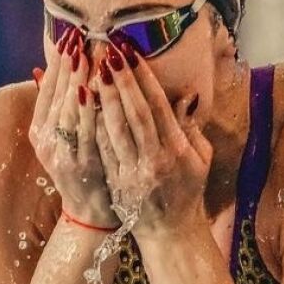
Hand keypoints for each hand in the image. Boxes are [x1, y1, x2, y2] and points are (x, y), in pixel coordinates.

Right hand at [29, 29, 119, 229]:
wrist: (90, 214)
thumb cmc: (83, 170)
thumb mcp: (63, 138)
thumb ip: (55, 106)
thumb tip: (43, 70)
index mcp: (39, 132)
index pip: (47, 90)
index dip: (58, 63)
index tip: (69, 36)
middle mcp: (46, 141)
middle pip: (56, 96)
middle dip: (68, 64)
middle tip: (79, 36)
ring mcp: (62, 154)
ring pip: (68, 110)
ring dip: (78, 80)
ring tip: (88, 53)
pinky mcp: (80, 165)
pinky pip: (85, 131)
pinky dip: (87, 109)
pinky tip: (94, 89)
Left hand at [94, 42, 211, 238]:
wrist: (169, 232)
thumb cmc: (186, 190)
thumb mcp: (200, 159)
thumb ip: (190, 127)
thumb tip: (186, 95)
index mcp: (177, 151)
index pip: (158, 107)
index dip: (144, 79)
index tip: (132, 53)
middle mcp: (155, 160)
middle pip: (135, 114)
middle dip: (122, 81)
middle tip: (109, 51)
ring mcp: (133, 173)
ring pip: (114, 130)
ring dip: (103, 97)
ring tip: (93, 69)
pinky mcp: (115, 182)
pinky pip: (102, 149)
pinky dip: (92, 124)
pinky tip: (83, 103)